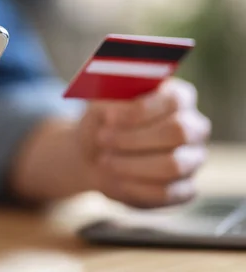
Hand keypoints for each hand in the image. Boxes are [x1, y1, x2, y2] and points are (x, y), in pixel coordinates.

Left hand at [80, 78, 210, 207]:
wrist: (94, 154)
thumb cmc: (102, 123)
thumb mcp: (101, 106)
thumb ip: (111, 103)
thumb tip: (115, 111)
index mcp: (180, 97)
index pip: (175, 100)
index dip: (141, 110)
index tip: (108, 117)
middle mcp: (194, 128)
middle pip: (178, 132)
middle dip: (134, 138)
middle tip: (102, 139)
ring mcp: (193, 160)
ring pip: (173, 165)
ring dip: (131, 164)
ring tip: (103, 160)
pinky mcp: (184, 190)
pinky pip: (165, 192)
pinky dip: (134, 186)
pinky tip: (114, 179)